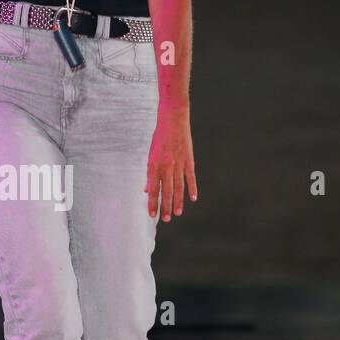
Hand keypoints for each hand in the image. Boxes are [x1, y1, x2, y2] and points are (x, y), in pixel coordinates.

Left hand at [146, 104, 196, 220]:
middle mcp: (166, 166)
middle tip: (165, 219)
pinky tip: (193, 199)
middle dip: (165, 207)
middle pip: (166, 191)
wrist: (173, 120)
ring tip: (177, 213)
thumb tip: (147, 190)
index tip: (152, 215)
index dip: (152, 203)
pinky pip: (190, 177)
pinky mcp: (189, 160)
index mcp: (153, 165)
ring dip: (177, 202)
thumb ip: (150, 174)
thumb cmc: (159, 138)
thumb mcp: (150, 154)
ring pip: (178, 187)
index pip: (152, 189)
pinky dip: (192, 188)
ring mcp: (178, 164)